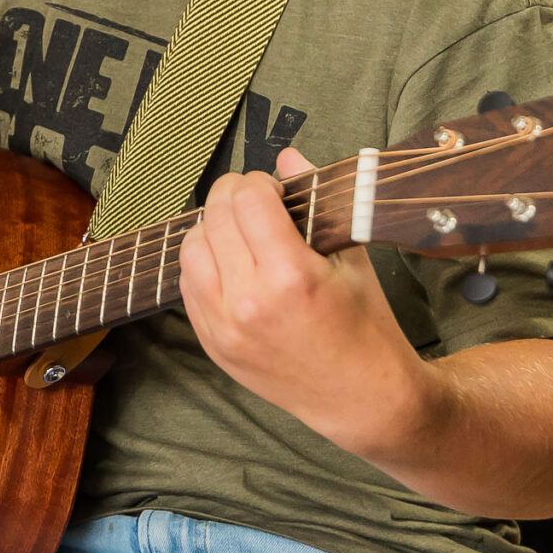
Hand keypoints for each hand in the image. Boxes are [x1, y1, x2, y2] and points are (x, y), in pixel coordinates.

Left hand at [176, 147, 437, 461]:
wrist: (362, 399)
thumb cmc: (365, 327)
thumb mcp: (350, 258)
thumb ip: (314, 200)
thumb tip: (287, 154)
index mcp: (290, 276)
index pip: (248, 199)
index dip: (259, 182)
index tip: (274, 188)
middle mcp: (248, 301)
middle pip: (214, 216)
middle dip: (233, 197)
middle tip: (255, 200)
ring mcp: (224, 326)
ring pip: (190, 248)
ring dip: (212, 228)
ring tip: (241, 232)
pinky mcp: (212, 343)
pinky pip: (187, 284)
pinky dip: (203, 264)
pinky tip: (231, 263)